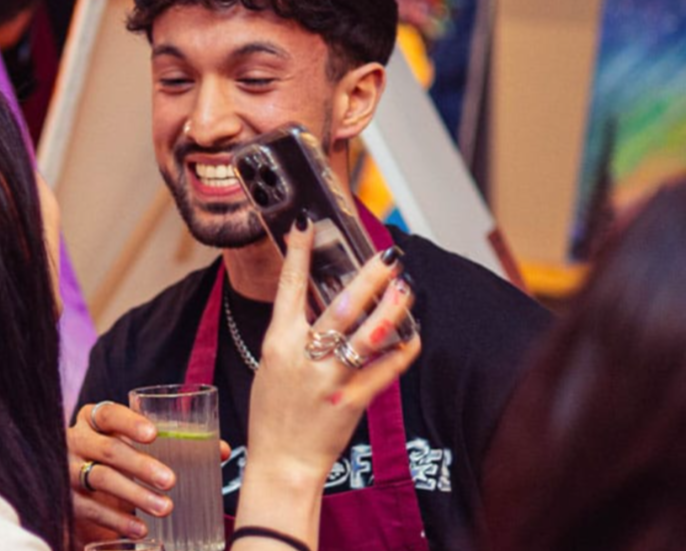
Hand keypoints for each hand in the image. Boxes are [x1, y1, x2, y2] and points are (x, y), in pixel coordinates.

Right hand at [67, 401, 175, 543]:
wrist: (80, 490)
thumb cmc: (117, 459)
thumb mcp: (135, 446)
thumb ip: (175, 444)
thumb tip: (220, 450)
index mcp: (93, 419)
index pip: (108, 414)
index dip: (129, 423)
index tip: (154, 434)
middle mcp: (76, 441)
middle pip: (108, 450)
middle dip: (141, 465)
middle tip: (171, 480)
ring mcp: (68, 471)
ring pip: (100, 479)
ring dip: (135, 495)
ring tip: (165, 508)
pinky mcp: (66, 500)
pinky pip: (91, 509)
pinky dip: (118, 520)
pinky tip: (141, 528)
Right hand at [234, 222, 420, 547]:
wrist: (280, 462)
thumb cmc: (273, 413)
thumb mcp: (271, 365)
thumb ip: (292, 334)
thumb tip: (316, 301)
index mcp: (278, 344)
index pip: (287, 288)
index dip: (297, 254)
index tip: (306, 224)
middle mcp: (303, 357)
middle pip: (341, 307)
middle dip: (369, 277)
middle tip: (389, 256)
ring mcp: (329, 379)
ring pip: (368, 335)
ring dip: (393, 308)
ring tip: (408, 288)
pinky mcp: (351, 401)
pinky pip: (384, 371)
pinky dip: (402, 352)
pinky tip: (414, 337)